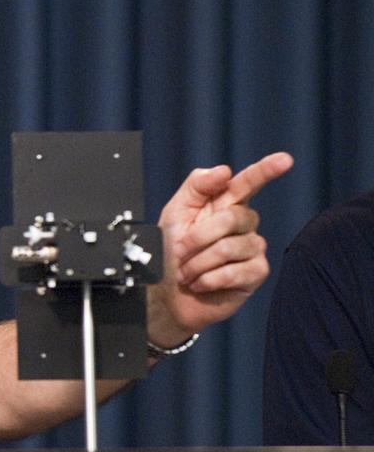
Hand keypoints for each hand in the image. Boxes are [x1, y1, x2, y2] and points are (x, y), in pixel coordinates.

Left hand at [150, 152, 293, 341]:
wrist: (166, 292)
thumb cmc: (170, 251)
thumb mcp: (175, 213)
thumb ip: (197, 187)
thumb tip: (224, 171)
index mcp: (225, 204)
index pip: (248, 183)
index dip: (266, 170)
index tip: (284, 160)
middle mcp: (244, 223)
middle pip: (232, 218)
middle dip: (197, 238)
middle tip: (179, 252)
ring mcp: (253, 248)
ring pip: (229, 247)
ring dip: (198, 263)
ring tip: (187, 272)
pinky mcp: (256, 273)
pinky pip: (234, 272)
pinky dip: (208, 279)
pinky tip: (200, 283)